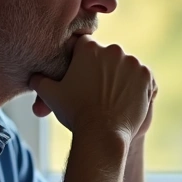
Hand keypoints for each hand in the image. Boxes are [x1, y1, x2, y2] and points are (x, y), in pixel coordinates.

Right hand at [29, 35, 153, 140]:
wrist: (102, 134)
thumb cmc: (75, 114)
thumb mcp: (51, 95)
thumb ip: (40, 81)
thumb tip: (33, 77)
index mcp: (89, 49)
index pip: (85, 47)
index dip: (82, 61)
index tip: (83, 76)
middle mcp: (113, 50)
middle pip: (108, 56)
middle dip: (103, 69)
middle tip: (98, 91)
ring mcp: (133, 63)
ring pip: (126, 66)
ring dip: (122, 77)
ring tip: (112, 98)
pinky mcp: (147, 77)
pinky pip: (143, 78)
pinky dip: (138, 87)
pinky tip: (128, 101)